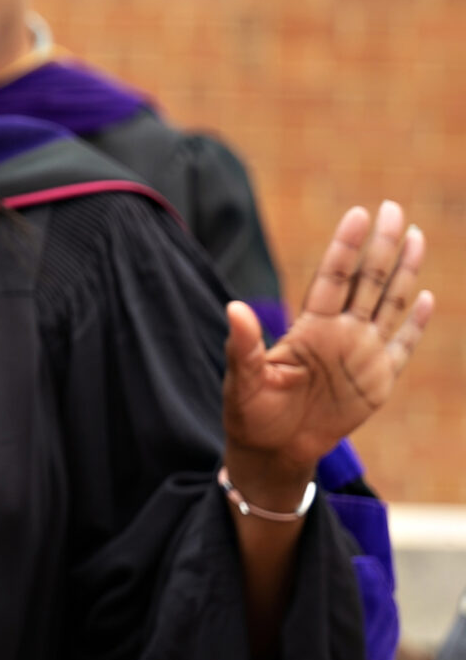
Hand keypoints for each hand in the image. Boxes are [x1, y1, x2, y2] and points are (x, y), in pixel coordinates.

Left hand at [223, 201, 431, 504]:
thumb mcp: (241, 379)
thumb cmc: (250, 412)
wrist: (273, 450)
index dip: (346, 247)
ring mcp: (362, 353)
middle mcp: (339, 332)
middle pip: (366, 281)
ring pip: (388, 304)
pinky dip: (415, 324)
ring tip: (414, 236)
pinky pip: (402, 346)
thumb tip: (234, 308)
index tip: (358, 214)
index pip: (332, 278)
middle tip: (393, 208)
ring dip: (403, 272)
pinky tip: (426, 297)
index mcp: (308, 327)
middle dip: (381, 246)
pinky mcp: (379, 380)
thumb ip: (242, 345)